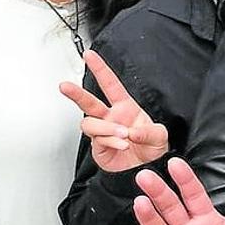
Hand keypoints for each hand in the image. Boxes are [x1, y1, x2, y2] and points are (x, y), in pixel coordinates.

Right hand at [60, 50, 169, 172]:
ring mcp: (103, 133)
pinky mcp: (98, 148)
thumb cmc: (152, 149)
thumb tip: (130, 131)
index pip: (110, 84)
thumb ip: (149, 131)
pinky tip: (122, 145)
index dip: (100, 69)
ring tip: (123, 134)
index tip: (89, 55)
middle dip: (75, 93)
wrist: (148, 168)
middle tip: (65, 86)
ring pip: (90, 123)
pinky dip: (111, 142)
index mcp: (125, 108)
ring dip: (106, 128)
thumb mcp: (160, 136)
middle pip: (88, 102)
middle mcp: (111, 118)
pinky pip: (98, 141)